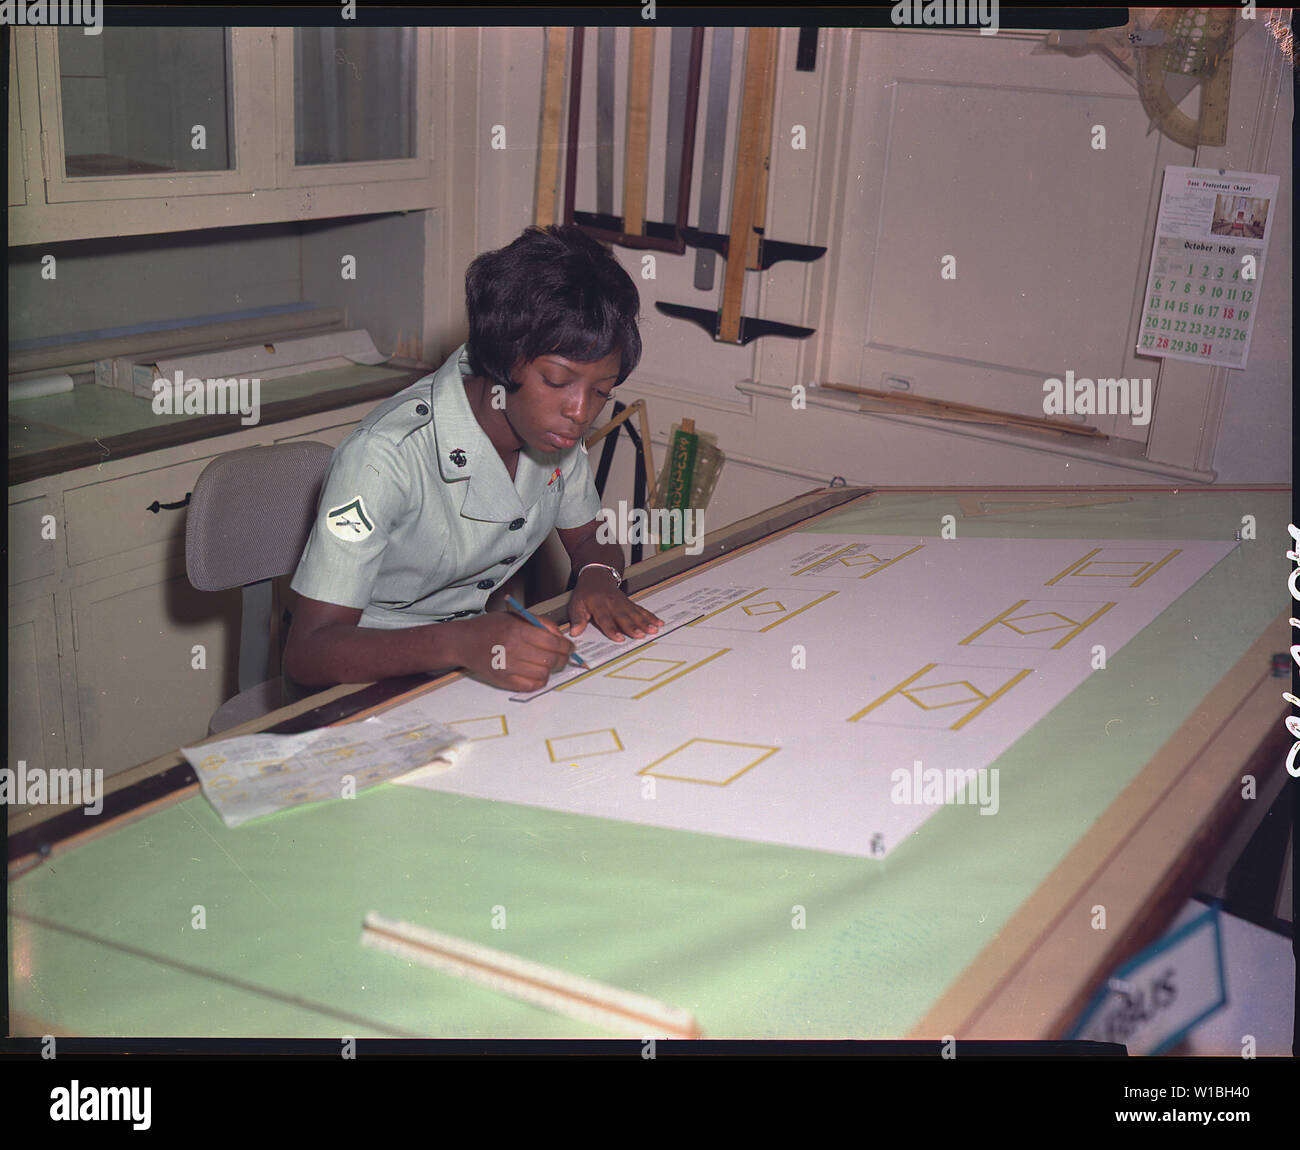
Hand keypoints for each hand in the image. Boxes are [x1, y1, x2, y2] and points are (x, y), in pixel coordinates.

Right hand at [449, 612, 575, 691]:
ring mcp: (507, 667)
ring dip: (551, 669)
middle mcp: (512, 649)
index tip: (570, 647)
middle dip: (563, 659)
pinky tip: (537, 673)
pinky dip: (539, 681)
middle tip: (564, 656)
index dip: (566, 646)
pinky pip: (531, 686)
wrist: (463, 642)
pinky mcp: (503, 681)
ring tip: (548, 663)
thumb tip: (561, 636)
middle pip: (551, 659)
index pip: (552, 642)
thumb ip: (540, 623)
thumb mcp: (515, 617)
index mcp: (516, 630)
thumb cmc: (490, 627)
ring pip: (543, 674)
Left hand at [569, 568, 663, 641]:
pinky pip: (641, 610)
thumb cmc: (586, 593)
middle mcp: (612, 603)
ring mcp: (623, 602)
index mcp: (598, 604)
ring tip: (653, 629)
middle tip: (641, 635)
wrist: (596, 576)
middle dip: (633, 626)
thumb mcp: (576, 604)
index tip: (619, 638)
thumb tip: (575, 632)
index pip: (605, 618)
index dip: (612, 629)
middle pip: (623, 616)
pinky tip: (658, 622)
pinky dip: (650, 616)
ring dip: (645, 622)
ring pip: (635, 613)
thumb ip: (577, 619)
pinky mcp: (630, 603)